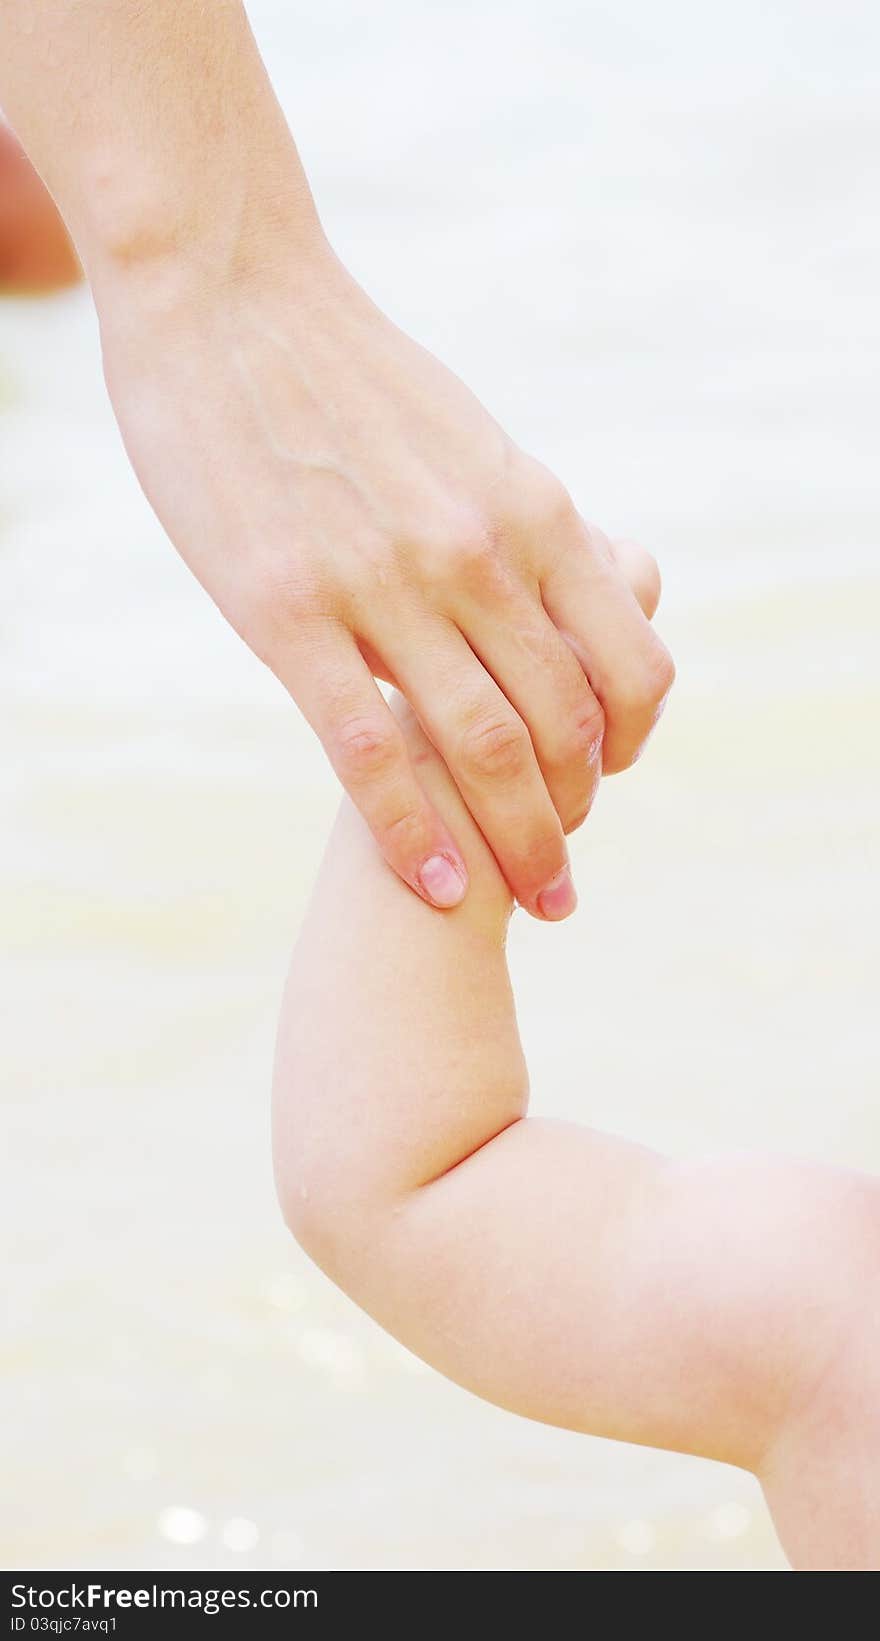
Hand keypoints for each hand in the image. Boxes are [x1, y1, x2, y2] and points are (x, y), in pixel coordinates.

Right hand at [101, 248, 672, 917]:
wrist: (227, 297)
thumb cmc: (347, 373)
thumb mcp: (471, 440)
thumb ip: (518, 526)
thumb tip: (554, 591)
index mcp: (530, 510)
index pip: (626, 659)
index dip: (631, 743)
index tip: (609, 784)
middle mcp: (475, 554)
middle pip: (563, 723)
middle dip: (576, 817)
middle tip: (566, 879)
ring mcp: (382, 586)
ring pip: (483, 747)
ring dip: (521, 843)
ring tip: (534, 902)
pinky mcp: (288, 614)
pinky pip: (368, 750)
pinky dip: (414, 832)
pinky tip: (436, 885)